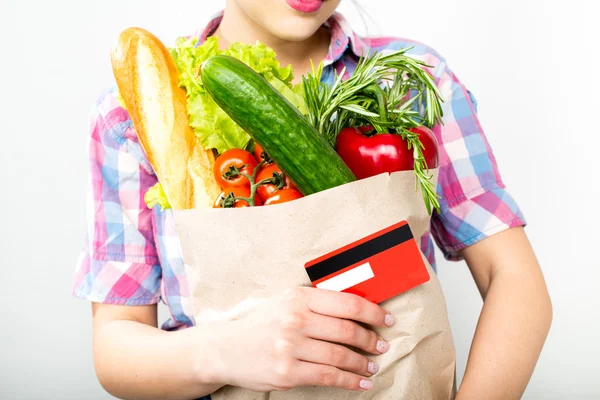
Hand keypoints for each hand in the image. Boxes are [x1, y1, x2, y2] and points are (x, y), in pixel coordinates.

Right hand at [217, 287, 394, 392]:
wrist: (225, 348)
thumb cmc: (260, 323)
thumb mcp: (284, 302)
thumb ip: (315, 303)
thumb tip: (355, 309)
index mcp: (298, 297)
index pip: (346, 303)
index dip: (372, 312)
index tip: (386, 319)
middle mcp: (296, 319)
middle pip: (347, 330)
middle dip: (370, 339)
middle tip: (381, 345)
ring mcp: (291, 347)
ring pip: (341, 356)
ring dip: (363, 363)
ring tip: (372, 366)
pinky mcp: (288, 372)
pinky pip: (328, 376)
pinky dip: (350, 380)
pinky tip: (360, 382)